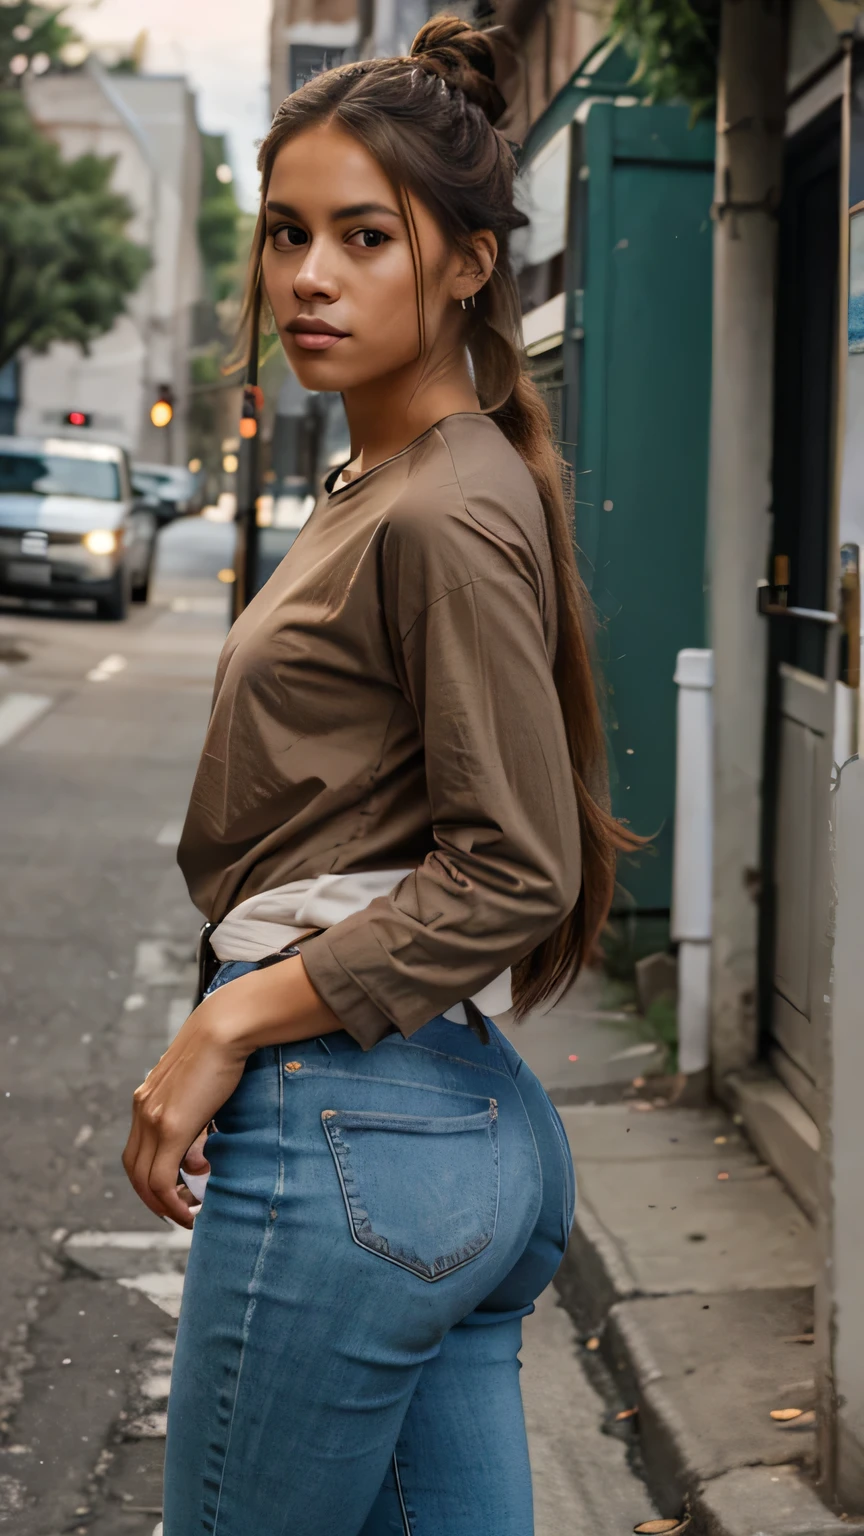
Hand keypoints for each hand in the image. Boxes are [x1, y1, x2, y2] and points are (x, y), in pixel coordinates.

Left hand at [122, 989, 247, 1228]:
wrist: (225, 1027)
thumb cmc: (223, 1051)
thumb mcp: (201, 1091)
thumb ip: (194, 1124)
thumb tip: (196, 1163)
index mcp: (147, 1099)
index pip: (137, 1151)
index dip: (149, 1178)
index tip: (172, 1194)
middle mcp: (143, 1110)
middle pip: (133, 1169)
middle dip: (152, 1199)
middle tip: (178, 1213)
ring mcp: (153, 1119)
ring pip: (144, 1179)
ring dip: (162, 1205)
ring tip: (187, 1216)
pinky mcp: (171, 1127)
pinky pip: (160, 1179)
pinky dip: (170, 1202)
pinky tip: (188, 1211)